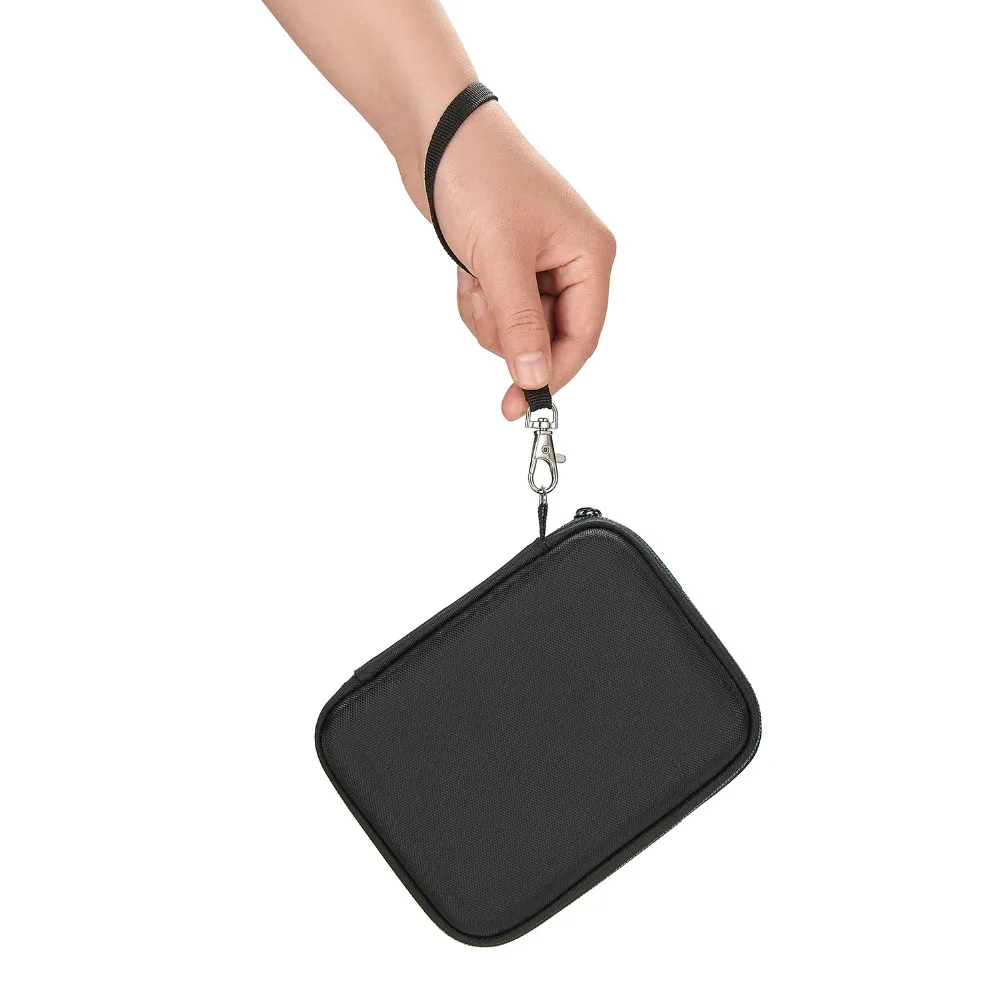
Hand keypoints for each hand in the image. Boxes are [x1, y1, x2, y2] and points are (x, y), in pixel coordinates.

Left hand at [424, 103, 615, 419]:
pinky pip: (499, 311)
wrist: (436, 135)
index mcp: (590, 255)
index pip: (583, 336)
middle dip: (509, 333)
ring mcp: (541, 264)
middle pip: (549, 336)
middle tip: (483, 306)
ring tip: (474, 277)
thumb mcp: (502, 259)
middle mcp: (573, 261)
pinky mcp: (511, 264)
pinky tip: (467, 270)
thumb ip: (520, 325)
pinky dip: (479, 302)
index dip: (553, 372)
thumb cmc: (481, 177)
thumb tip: (534, 377)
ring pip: (519, 329)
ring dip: (489, 316)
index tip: (520, 400)